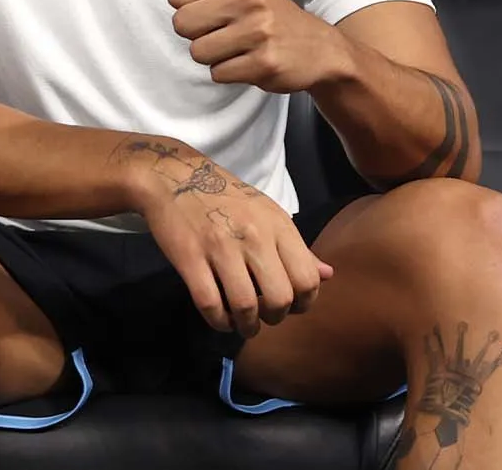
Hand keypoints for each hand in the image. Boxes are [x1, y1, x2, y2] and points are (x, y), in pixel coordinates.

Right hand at [116, 138, 332, 335]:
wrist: (174, 177)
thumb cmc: (227, 198)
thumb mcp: (268, 214)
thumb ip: (297, 248)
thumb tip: (327, 275)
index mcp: (278, 225)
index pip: (307, 279)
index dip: (304, 303)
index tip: (291, 307)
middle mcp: (254, 236)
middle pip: (279, 298)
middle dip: (275, 318)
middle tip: (264, 317)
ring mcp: (220, 247)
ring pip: (245, 306)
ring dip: (247, 326)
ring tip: (243, 325)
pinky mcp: (190, 257)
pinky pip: (210, 303)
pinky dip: (218, 321)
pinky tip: (221, 319)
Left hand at [168, 0, 353, 94]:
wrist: (318, 48)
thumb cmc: (271, 6)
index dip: (191, 5)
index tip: (216, 4)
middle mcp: (247, 0)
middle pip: (182, 25)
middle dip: (200, 32)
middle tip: (227, 27)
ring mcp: (257, 33)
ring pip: (198, 52)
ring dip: (215, 54)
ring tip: (239, 44)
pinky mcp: (263, 63)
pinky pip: (218, 73)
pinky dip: (231, 71)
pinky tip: (250, 59)